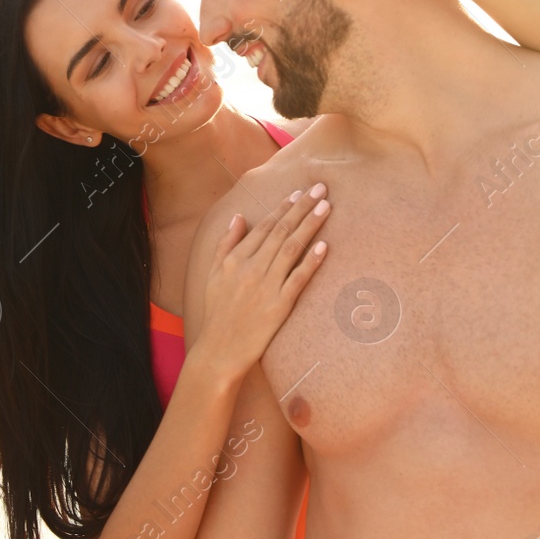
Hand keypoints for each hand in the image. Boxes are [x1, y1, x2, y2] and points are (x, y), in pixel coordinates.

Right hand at [193, 184, 330, 379]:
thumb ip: (226, 244)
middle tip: (320, 188)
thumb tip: (238, 217)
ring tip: (326, 207)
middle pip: (281, 231)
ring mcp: (266, 286)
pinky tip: (324, 245)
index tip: (299, 192)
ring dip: (310, 225)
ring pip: (292, 248)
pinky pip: (298, 279)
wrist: (220, 350)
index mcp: (235, 259)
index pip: (264, 226)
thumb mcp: (214, 274)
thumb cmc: (217, 312)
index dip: (283, 207)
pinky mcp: (279, 306)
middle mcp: (251, 268)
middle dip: (302, 208)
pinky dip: (311, 261)